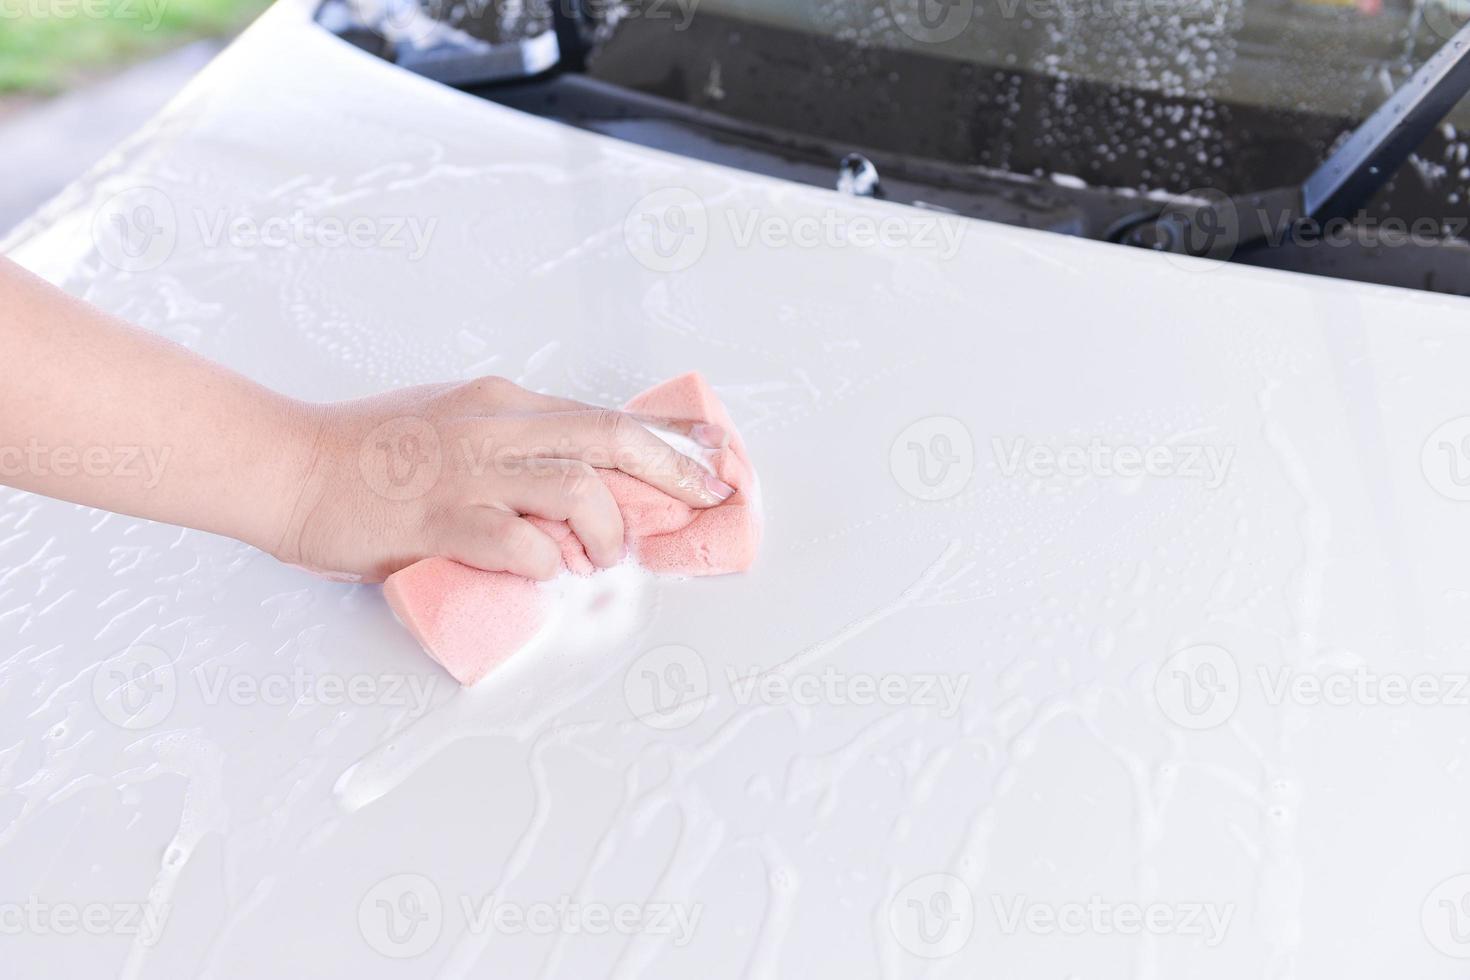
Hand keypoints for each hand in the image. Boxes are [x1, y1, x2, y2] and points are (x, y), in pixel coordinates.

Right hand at [271, 377, 733, 582]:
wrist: (290, 467)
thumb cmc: (367, 453)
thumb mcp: (452, 424)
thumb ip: (511, 445)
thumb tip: (577, 478)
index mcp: (502, 404)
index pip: (602, 417)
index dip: (664, 444)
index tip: (709, 465)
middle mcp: (494, 427)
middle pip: (608, 438)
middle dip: (671, 472)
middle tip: (705, 502)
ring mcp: (467, 471)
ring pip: (575, 487)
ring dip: (606, 528)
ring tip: (601, 558)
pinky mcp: (438, 518)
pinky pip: (516, 541)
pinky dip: (545, 562)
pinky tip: (543, 571)